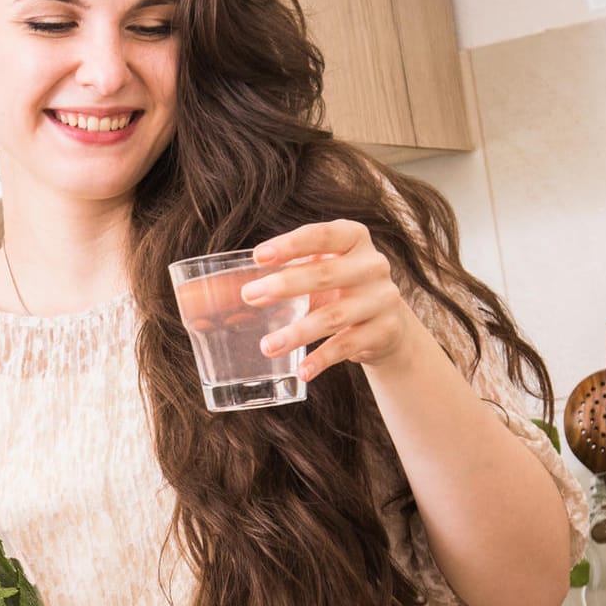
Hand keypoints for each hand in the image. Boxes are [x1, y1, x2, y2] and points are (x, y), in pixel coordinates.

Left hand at [240, 219, 415, 379]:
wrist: (388, 323)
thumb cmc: (339, 288)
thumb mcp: (320, 270)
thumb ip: (284, 270)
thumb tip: (217, 292)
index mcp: (353, 238)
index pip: (321, 236)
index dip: (289, 245)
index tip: (257, 257)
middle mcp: (372, 265)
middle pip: (325, 274)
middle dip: (284, 286)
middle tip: (249, 297)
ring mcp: (382, 298)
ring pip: (334, 316)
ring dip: (297, 332)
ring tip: (267, 346)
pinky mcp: (385, 331)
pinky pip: (347, 346)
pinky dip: (321, 359)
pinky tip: (301, 370)